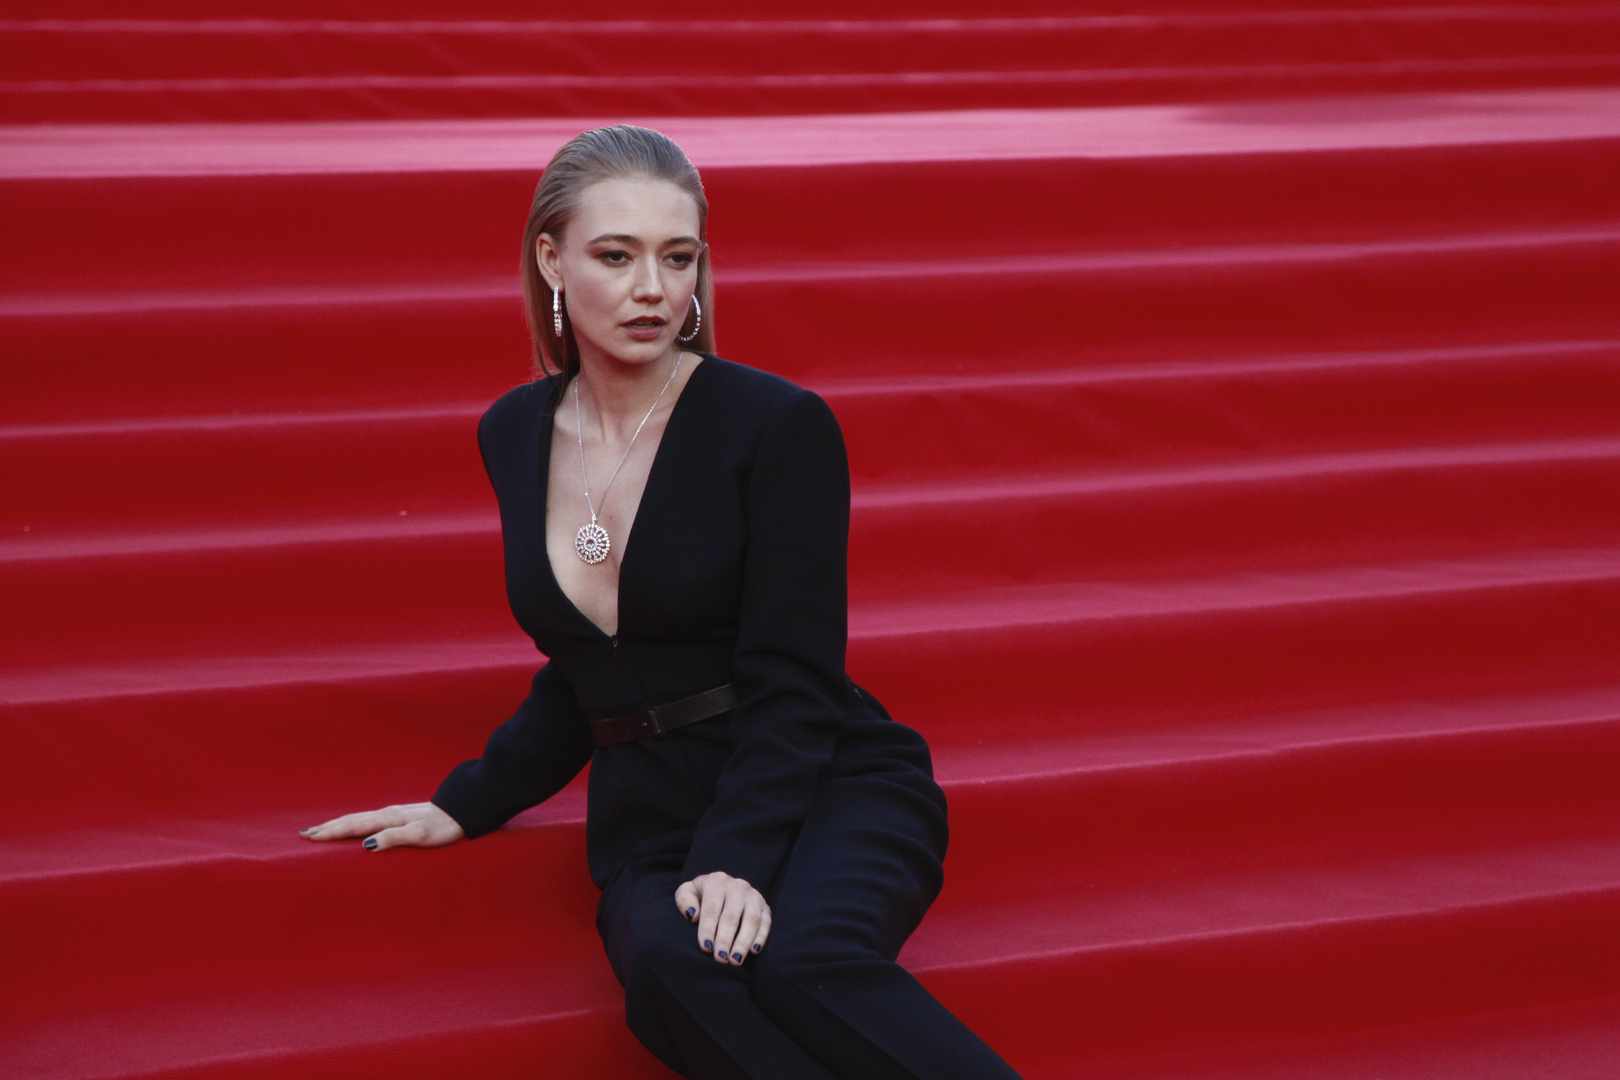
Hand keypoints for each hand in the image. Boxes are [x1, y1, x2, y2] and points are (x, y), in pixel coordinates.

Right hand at [299, 802, 464, 851]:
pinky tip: (355, 826)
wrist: (462, 811)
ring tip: (321, 829)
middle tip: (303, 834)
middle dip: (327, 827)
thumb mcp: (420, 836)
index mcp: (388, 819)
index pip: (353, 826)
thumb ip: (394, 838)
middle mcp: (387, 813)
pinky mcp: (400, 816)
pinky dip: (354, 823)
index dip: (330, 832)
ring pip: (359, 818)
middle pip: (351, 820)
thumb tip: (366, 845)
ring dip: (338, 824)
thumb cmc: (444, 827)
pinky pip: (369, 819)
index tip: (308, 837)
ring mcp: (393, 813)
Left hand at [674, 872, 771, 965]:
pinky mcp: (765, 907)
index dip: (708, 929)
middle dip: (725, 940)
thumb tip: (693, 915)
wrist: (722, 888)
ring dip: (743, 942)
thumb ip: (684, 900)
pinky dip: (761, 937)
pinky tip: (753, 951)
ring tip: (735, 960)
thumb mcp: (687, 891)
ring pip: (751, 920)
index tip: (705, 948)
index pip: (712, 909)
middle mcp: (738, 886)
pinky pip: (766, 923)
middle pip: (731, 916)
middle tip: (720, 959)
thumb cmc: (701, 895)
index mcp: (717, 881)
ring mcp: (754, 896)